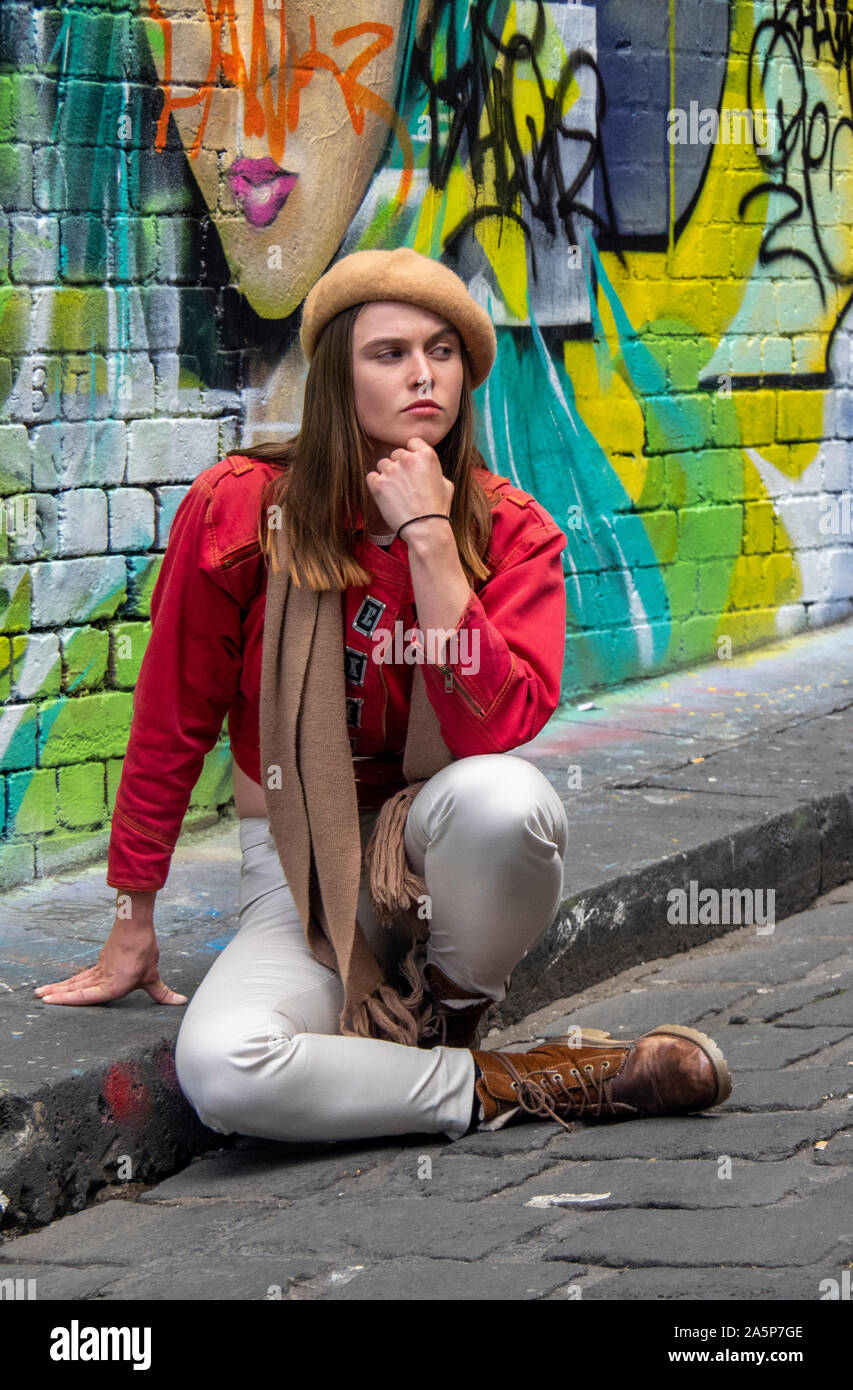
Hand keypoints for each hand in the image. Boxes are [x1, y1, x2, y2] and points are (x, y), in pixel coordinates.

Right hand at [34, 918, 186, 1006]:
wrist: (136, 926)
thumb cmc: (144, 951)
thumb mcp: (153, 976)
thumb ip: (162, 993)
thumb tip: (180, 1001)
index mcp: (113, 985)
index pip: (86, 996)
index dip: (67, 999)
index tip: (49, 1001)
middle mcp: (102, 978)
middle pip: (75, 988)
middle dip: (57, 994)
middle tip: (38, 998)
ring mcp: (99, 969)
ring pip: (76, 981)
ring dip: (59, 987)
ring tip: (41, 991)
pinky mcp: (101, 962)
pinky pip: (82, 974)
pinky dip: (72, 981)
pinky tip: (65, 984)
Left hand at [365, 437, 453, 535]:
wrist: (425, 529)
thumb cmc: (437, 509)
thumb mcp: (446, 484)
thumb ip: (434, 469)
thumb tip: (427, 467)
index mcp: (426, 455)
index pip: (412, 442)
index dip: (411, 453)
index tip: (412, 466)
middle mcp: (408, 458)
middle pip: (396, 454)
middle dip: (399, 467)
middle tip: (404, 485)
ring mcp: (391, 470)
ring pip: (382, 464)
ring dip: (387, 475)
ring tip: (396, 493)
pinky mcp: (378, 483)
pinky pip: (371, 477)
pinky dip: (376, 485)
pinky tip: (386, 497)